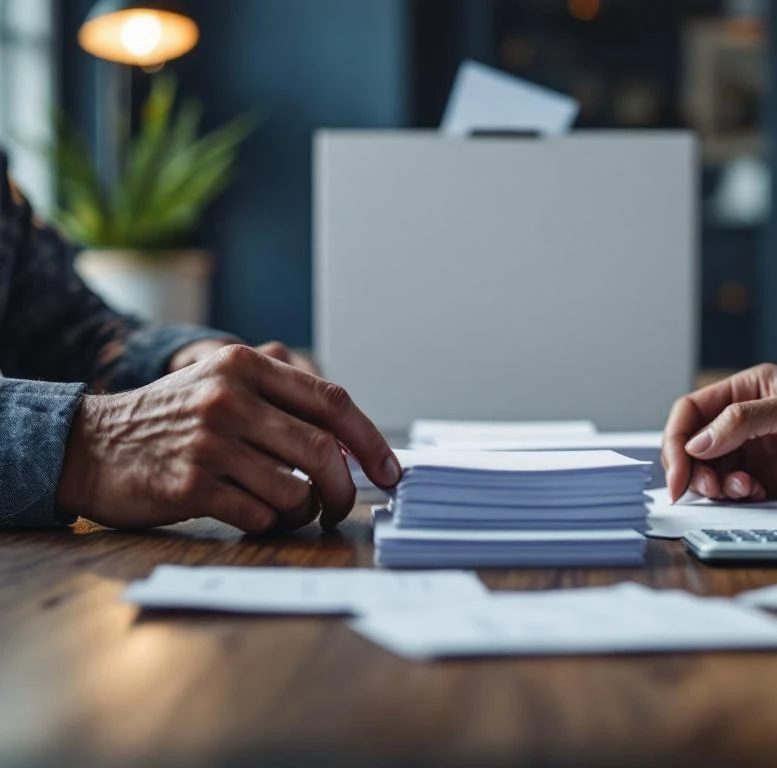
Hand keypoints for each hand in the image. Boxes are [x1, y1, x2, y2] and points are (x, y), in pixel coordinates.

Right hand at [58, 345, 399, 532]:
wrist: (90, 444)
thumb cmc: (172, 421)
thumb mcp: (222, 385)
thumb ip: (281, 402)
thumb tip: (354, 446)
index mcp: (246, 366)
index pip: (333, 402)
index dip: (371, 441)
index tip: (390, 471)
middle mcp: (230, 398)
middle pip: (323, 451)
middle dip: (345, 489)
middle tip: (343, 506)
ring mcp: (210, 442)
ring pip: (296, 491)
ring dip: (305, 511)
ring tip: (290, 510)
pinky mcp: (191, 486)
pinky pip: (260, 515)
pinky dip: (269, 523)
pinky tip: (252, 514)